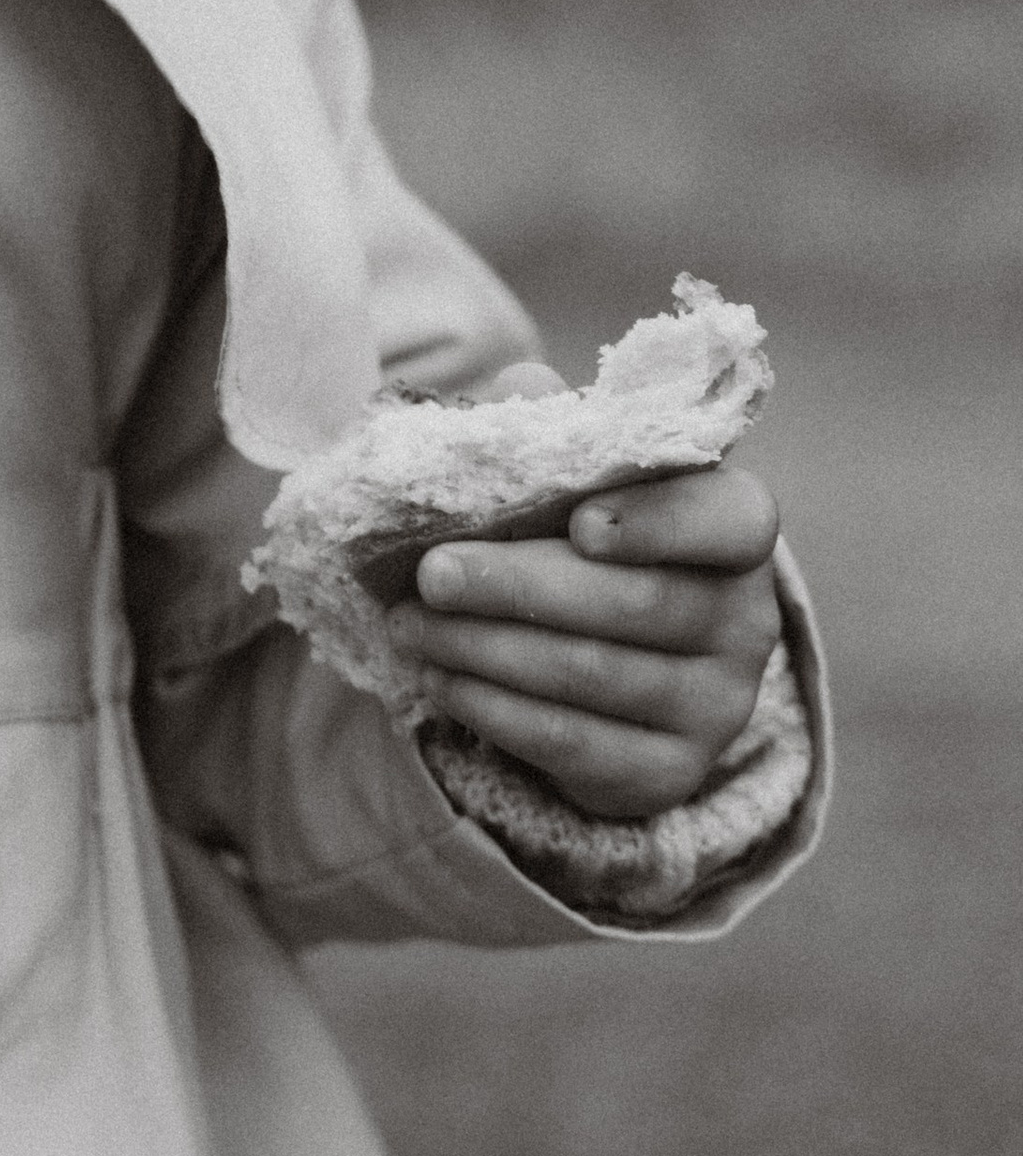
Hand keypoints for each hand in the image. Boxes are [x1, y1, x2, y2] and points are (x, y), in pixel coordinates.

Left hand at [386, 458, 782, 821]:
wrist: (605, 673)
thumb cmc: (586, 545)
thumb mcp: (573, 481)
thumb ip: (553, 430)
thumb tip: (520, 383)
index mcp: (734, 532)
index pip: (735, 520)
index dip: (662, 522)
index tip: (580, 522)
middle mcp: (745, 622)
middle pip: (638, 604)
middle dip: (520, 586)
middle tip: (431, 573)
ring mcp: (716, 705)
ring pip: (596, 676)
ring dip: (488, 650)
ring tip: (410, 625)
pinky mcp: (671, 773)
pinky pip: (576, 743)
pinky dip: (497, 710)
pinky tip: (441, 682)